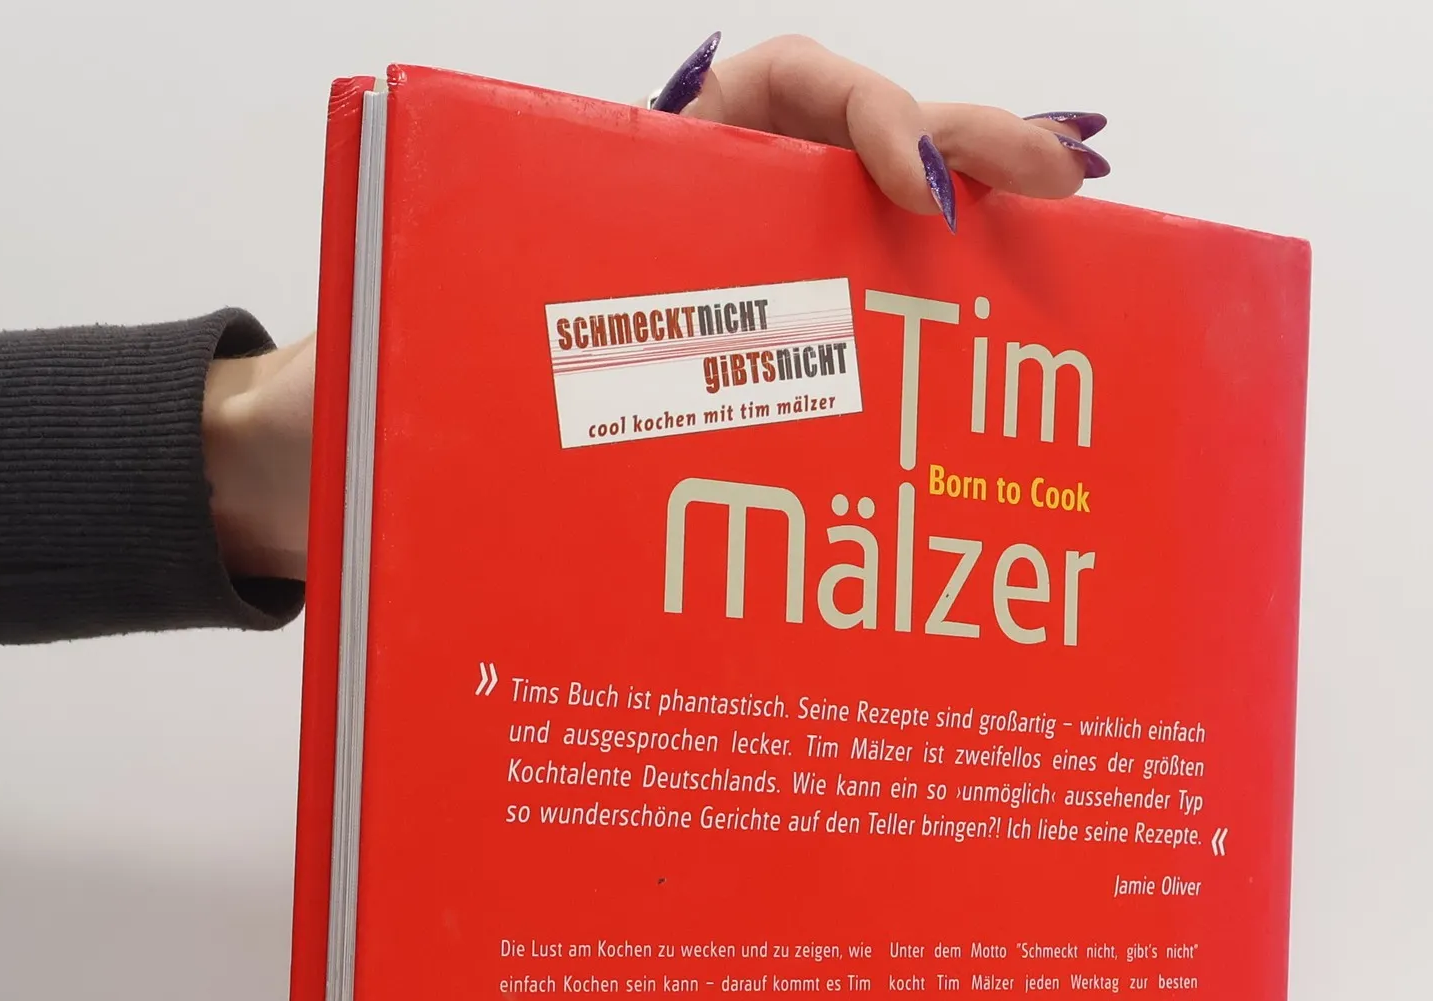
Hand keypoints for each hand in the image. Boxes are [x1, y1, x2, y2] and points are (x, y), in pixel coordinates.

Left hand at [204, 40, 1104, 580]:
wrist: (350, 476)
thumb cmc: (369, 392)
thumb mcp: (402, 325)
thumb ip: (442, 304)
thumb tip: (459, 343)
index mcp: (632, 170)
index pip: (778, 91)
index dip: (862, 116)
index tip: (914, 189)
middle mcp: (705, 224)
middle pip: (863, 156)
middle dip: (970, 153)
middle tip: (1062, 186)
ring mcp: (745, 304)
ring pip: (881, 254)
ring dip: (980, 249)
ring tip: (1082, 252)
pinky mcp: (760, 389)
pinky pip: (861, 356)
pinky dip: (937, 356)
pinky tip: (1006, 380)